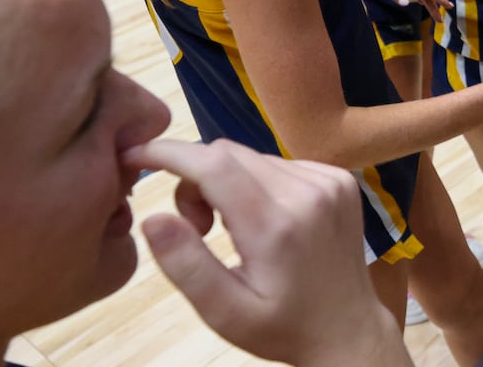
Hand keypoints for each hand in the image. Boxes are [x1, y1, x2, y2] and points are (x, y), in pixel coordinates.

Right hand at [125, 139, 410, 366]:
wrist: (348, 328)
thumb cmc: (281, 327)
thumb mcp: (224, 311)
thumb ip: (186, 263)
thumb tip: (152, 216)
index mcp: (276, 225)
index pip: (214, 165)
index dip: (169, 153)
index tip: (135, 156)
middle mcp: (308, 192)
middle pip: (230, 155)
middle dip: (196, 179)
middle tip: (198, 229)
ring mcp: (330, 180)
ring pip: (254, 157)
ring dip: (228, 182)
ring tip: (234, 231)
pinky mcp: (340, 178)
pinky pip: (281, 163)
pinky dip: (259, 182)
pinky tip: (266, 221)